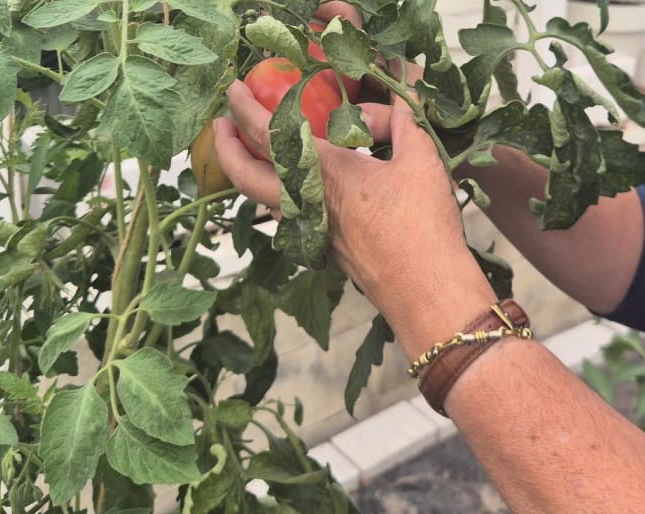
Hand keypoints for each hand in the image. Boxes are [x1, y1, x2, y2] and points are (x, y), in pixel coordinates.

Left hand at [214, 80, 495, 358]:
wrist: (425, 290)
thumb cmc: (422, 225)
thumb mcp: (420, 158)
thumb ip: (403, 119)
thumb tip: (397, 92)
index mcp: (322, 173)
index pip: (267, 135)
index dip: (244, 109)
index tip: (232, 92)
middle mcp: (306, 204)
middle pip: (245, 177)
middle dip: (227, 149)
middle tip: (220, 126)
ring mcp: (313, 231)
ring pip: (266, 199)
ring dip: (252, 174)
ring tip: (257, 152)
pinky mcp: (327, 250)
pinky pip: (293, 215)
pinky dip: (284, 194)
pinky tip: (304, 186)